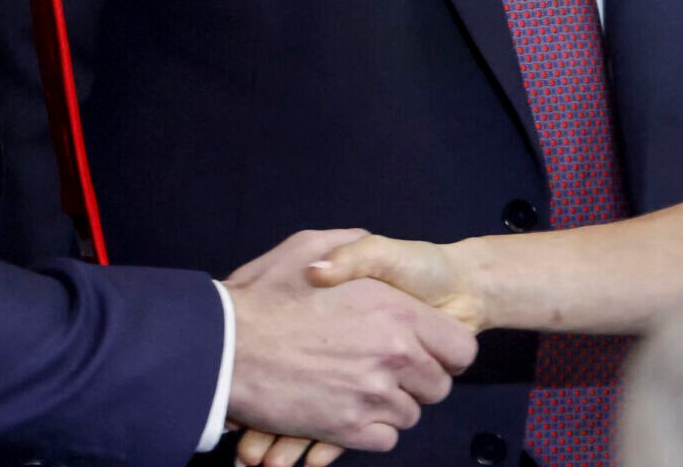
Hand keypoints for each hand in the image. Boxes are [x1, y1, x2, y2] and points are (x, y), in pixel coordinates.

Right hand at [221, 230, 477, 454]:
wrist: (223, 345)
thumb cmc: (265, 295)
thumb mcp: (310, 245)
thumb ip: (353, 247)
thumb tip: (366, 249)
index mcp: (396, 310)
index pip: (459, 348)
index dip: (445, 352)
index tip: (426, 351)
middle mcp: (394, 354)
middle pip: (438, 386)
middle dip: (418, 381)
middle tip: (389, 371)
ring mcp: (372, 394)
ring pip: (410, 414)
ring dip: (391, 405)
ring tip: (360, 388)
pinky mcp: (347, 428)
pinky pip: (383, 438)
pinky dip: (369, 430)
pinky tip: (347, 409)